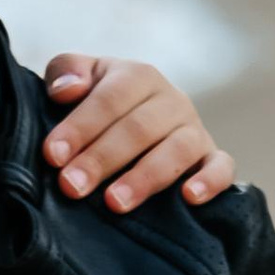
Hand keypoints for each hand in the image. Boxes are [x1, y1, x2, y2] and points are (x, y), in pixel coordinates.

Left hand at [41, 56, 234, 213]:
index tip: (53, 155)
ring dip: (145, 177)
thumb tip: (66, 91)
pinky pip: (221, 167)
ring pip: (177, 149)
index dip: (80, 127)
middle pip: (138, 128)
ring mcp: (195, 129)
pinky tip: (189, 198)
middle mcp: (171, 100)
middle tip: (71, 187)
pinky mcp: (213, 157)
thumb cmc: (101, 104)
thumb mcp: (81, 78)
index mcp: (137, 76)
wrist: (138, 121)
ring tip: (114, 203)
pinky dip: (210, 181)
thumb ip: (66, 71)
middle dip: (101, 159)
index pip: (109, 99)